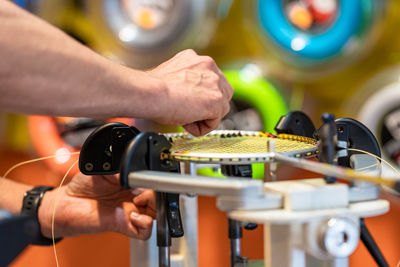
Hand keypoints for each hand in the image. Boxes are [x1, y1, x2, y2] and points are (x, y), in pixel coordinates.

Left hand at [38, 173, 155, 239]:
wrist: (65, 204)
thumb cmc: (82, 186)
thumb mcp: (103, 170)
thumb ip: (120, 171)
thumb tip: (132, 175)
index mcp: (131, 183)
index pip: (153, 183)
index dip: (154, 182)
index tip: (145, 180)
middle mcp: (133, 198)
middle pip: (159, 199)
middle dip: (155, 195)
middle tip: (141, 193)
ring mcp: (130, 213)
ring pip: (156, 215)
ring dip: (152, 209)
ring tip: (137, 204)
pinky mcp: (124, 226)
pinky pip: (144, 231)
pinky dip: (145, 225)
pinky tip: (133, 216)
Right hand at [148, 49, 233, 135]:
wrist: (150, 93)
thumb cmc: (152, 88)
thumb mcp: (172, 76)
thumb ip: (186, 82)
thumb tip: (186, 94)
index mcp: (197, 59)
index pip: (210, 81)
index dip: (200, 96)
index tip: (187, 103)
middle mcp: (209, 66)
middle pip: (221, 92)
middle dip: (207, 106)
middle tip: (188, 113)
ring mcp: (215, 83)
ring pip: (219, 107)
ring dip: (204, 117)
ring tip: (184, 118)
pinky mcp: (217, 100)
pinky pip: (214, 121)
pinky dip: (201, 127)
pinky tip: (186, 123)